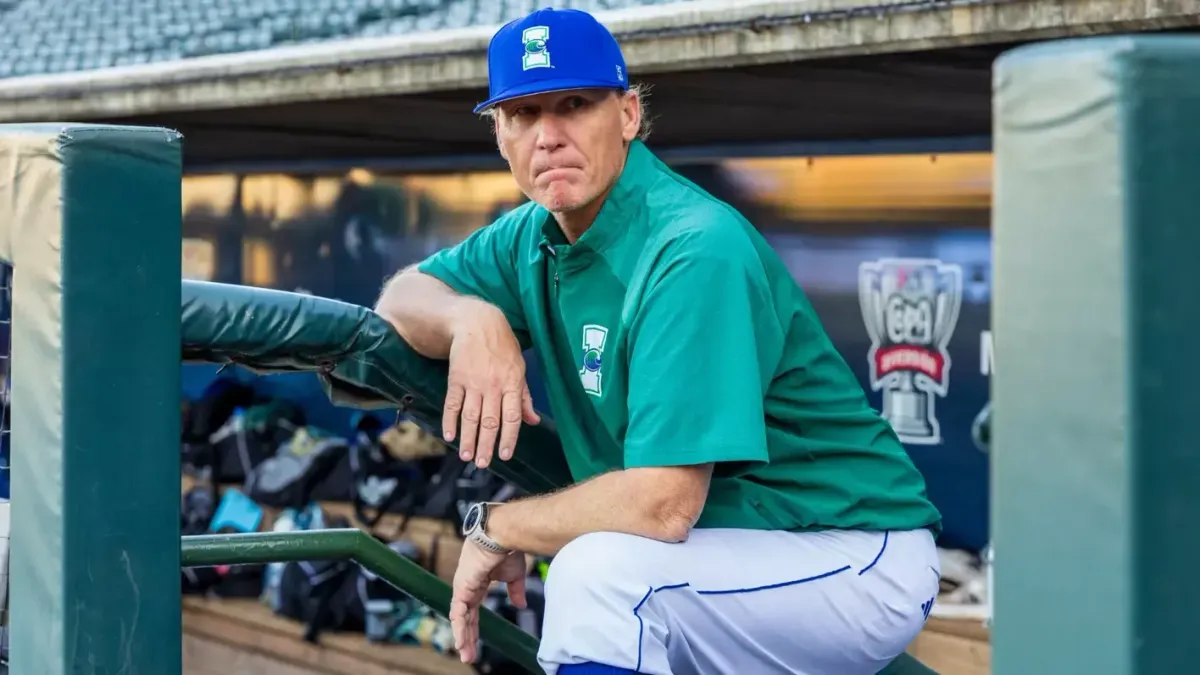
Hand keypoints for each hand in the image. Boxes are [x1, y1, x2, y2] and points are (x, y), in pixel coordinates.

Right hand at [444, 303, 540, 467]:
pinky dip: (450, 420)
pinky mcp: (456, 378)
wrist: (478, 322)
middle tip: (482, 464)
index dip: (508, 438)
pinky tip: (449, 435)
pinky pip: (452, 404)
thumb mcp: (520, 368)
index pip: (512, 417)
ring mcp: (473, 382)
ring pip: (470, 416)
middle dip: (486, 445)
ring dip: (468, 438)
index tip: (505, 456)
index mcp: (512, 384)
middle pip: (489, 421)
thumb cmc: (503, 346)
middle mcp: (494, 386)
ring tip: (466, 456)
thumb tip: (533, 421)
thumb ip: (524, 397)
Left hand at [450, 541, 528, 663]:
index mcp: (477, 583)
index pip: (473, 611)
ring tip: (466, 655)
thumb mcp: (514, 575)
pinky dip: (459, 627)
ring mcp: (462, 586)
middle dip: (467, 637)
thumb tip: (520, 604)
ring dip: (462, 637)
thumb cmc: (508, 549)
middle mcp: (467, 586)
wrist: (503, 535)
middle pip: (465, 617)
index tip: (475, 644)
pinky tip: (461, 641)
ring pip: (460, 618)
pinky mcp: (461, 586)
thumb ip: (514, 591)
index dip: (474, 628)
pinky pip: (458, 612)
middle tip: (468, 656)